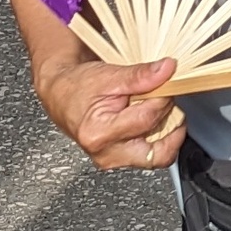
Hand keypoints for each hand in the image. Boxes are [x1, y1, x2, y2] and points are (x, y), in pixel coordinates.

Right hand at [33, 48, 183, 172]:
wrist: (61, 94)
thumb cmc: (77, 86)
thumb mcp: (109, 75)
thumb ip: (140, 75)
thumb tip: (167, 70)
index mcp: (98, 133)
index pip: (147, 119)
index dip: (162, 98)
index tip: (166, 83)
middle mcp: (105, 154)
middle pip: (158, 149)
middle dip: (169, 121)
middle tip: (163, 99)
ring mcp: (113, 160)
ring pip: (158, 156)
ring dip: (166, 131)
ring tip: (155, 108)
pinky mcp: (119, 160)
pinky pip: (151, 156)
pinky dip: (159, 137)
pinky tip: (153, 120)